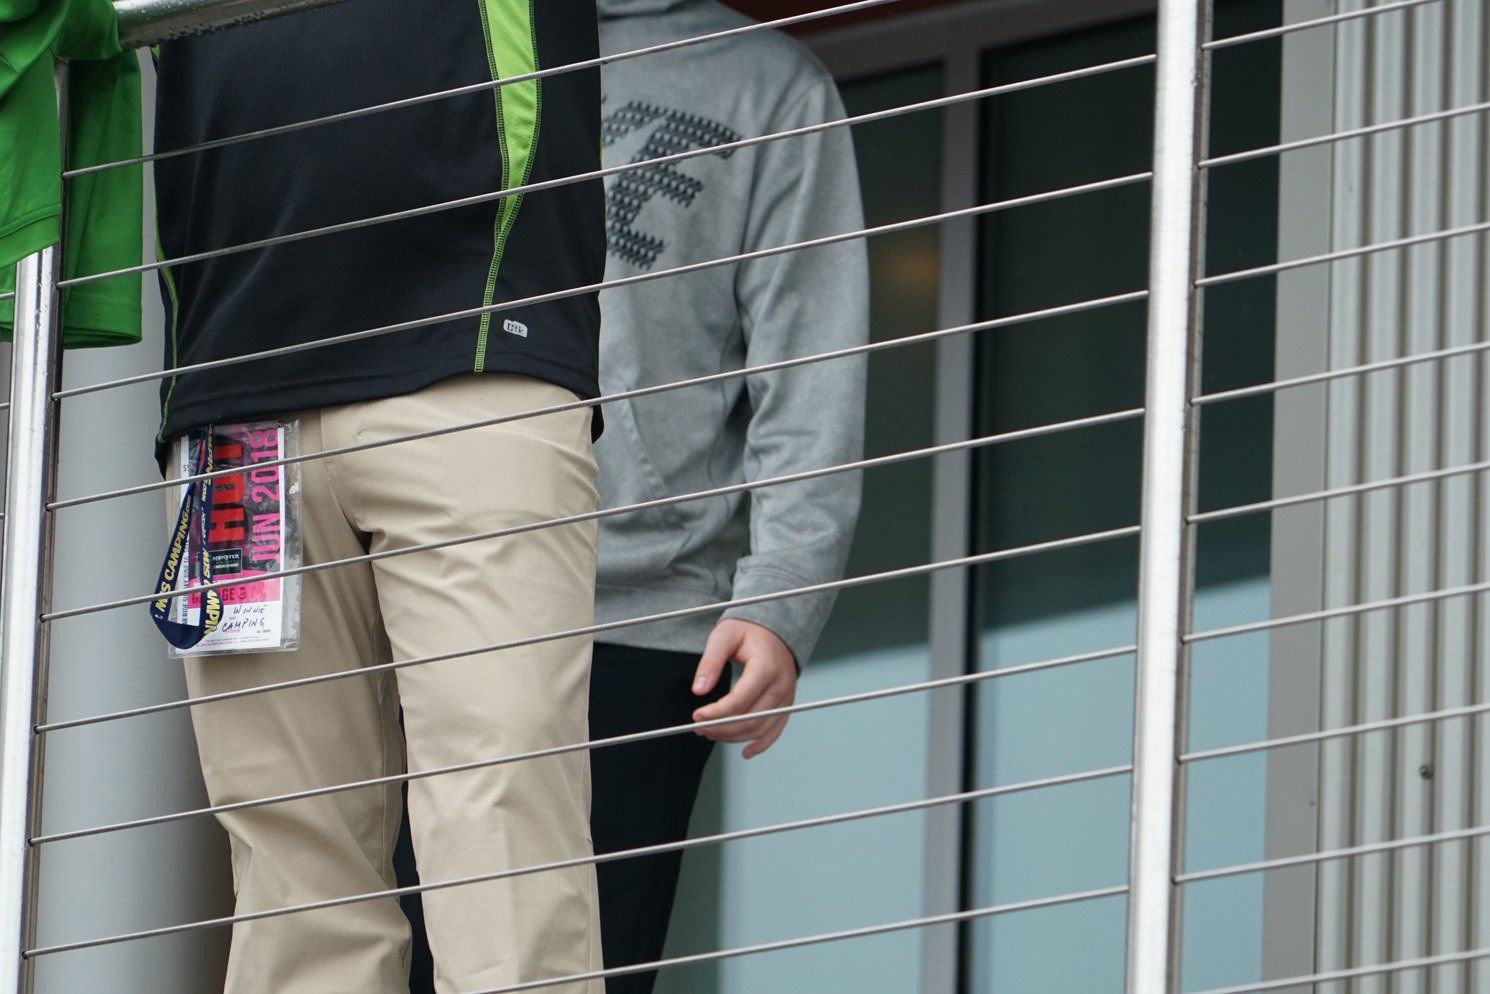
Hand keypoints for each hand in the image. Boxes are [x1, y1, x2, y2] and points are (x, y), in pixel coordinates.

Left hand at [691, 619, 797, 758]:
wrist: (775, 630)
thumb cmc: (748, 631)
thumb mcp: (724, 636)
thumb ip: (710, 661)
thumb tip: (698, 690)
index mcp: (766, 667)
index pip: (739, 700)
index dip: (716, 712)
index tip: (697, 715)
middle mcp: (780, 686)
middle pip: (750, 718)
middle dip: (721, 727)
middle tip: (699, 727)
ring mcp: (786, 698)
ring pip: (760, 728)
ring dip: (734, 736)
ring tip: (711, 733)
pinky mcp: (786, 705)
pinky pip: (775, 730)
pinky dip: (761, 744)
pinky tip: (746, 751)